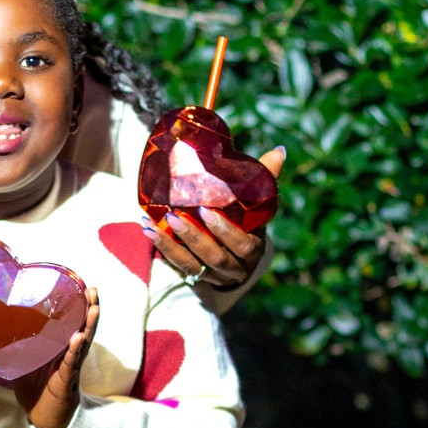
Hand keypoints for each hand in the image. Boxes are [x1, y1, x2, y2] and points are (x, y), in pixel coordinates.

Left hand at [14, 287, 99, 427]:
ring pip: (83, 342)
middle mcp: (68, 353)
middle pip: (81, 326)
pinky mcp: (66, 381)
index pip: (68, 321)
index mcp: (58, 346)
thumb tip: (0, 325)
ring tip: (94, 308)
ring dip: (89, 325)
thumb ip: (20, 344)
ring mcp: (70, 367)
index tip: (78, 284)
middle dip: (88, 308)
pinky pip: (71, 364)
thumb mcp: (26, 361)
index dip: (74, 304)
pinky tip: (79, 338)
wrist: (44, 418)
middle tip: (92, 289)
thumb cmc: (37, 389)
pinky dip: (75, 351)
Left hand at [148, 145, 286, 287]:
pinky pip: (178, 268)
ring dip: (171, 246)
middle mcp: (237, 266)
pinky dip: (163, 250)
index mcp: (254, 247)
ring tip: (152, 225)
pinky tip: (149, 231)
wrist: (239, 255)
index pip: (244, 244)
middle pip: (216, 257)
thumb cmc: (248, 221)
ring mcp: (215, 275)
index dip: (225, 232)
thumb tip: (278, 150)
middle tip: (174, 215)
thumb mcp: (257, 205)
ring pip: (193, 266)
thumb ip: (264, 179)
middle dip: (194, 238)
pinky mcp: (196, 277)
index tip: (205, 210)